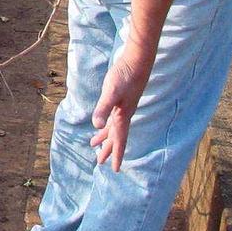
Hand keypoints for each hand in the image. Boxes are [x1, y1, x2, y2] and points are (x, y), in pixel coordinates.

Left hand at [90, 53, 151, 170]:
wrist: (137, 61)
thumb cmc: (124, 75)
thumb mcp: (111, 92)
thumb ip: (103, 108)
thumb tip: (97, 125)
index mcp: (123, 116)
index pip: (120, 140)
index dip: (117, 155)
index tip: (115, 169)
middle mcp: (125, 114)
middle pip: (116, 137)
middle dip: (108, 149)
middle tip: (99, 161)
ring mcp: (124, 106)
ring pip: (114, 127)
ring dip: (106, 136)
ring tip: (94, 144)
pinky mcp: (122, 98)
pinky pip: (114, 117)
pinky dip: (108, 123)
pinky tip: (103, 122)